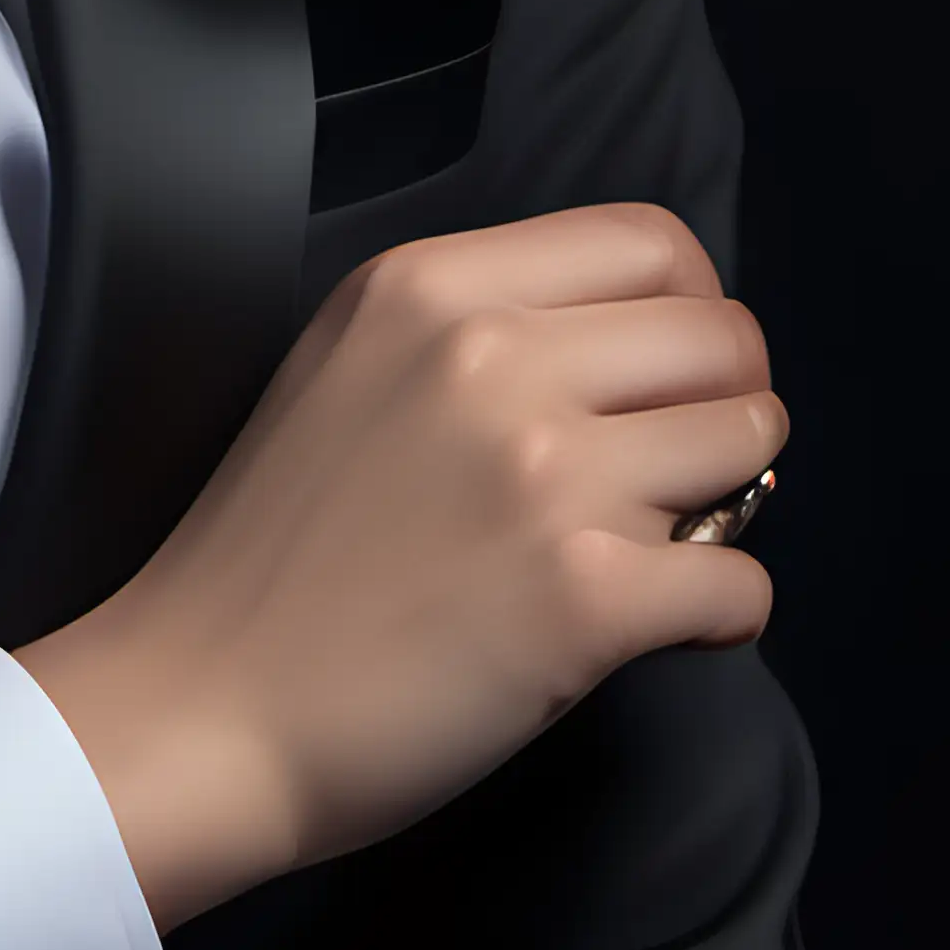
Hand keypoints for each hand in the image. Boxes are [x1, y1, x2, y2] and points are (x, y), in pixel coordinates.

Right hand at [18, 203, 784, 930]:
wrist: (200, 709)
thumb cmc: (272, 558)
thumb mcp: (348, 369)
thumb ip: (476, 332)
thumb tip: (639, 354)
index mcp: (431, 286)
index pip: (652, 241)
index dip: (691, 312)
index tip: (667, 379)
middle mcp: (493, 355)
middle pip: (722, 339)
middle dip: (727, 408)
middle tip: (677, 477)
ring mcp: (542, 473)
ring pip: (748, 446)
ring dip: (721, 507)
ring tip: (652, 550)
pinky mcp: (583, 598)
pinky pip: (742, 579)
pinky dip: (723, 611)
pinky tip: (659, 630)